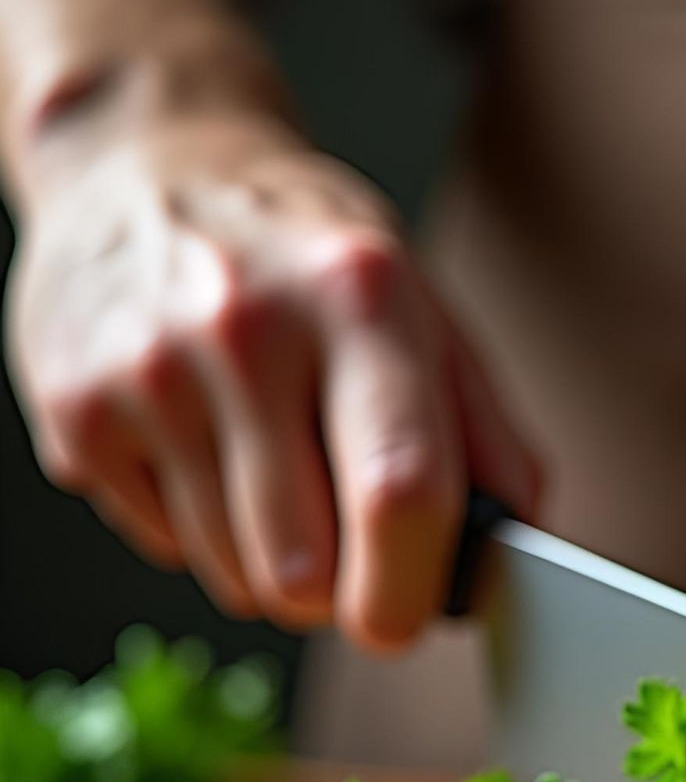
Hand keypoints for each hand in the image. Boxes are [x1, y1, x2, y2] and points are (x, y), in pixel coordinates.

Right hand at [4, 113, 538, 646]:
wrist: (149, 162)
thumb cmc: (311, 262)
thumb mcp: (429, 316)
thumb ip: (489, 442)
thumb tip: (512, 561)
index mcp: (361, 298)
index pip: (400, 491)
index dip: (409, 589)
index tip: (407, 619)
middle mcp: (247, 327)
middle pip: (304, 566)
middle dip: (339, 593)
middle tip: (347, 545)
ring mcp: (150, 369)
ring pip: (235, 575)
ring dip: (271, 564)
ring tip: (274, 471)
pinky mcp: (76, 408)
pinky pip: (166, 548)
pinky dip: (199, 531)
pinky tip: (206, 449)